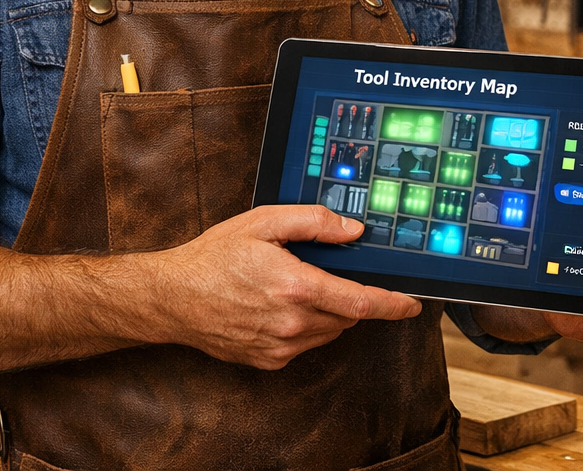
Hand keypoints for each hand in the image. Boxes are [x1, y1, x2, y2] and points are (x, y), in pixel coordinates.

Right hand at [144, 205, 421, 368]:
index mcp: (296, 287)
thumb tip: (353, 230)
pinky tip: (279, 306)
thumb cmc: (213, 257)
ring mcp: (279, 346)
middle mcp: (291, 322)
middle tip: (326, 273)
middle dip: (350, 296)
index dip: (393, 304)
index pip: (360, 302)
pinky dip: (305, 327)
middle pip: (347, 316)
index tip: (412, 304)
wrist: (170, 298)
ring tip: (295, 286)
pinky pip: (304, 344)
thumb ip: (313, 223)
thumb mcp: (263, 223)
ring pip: (328, 332)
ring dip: (328, 312)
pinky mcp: (268, 360)